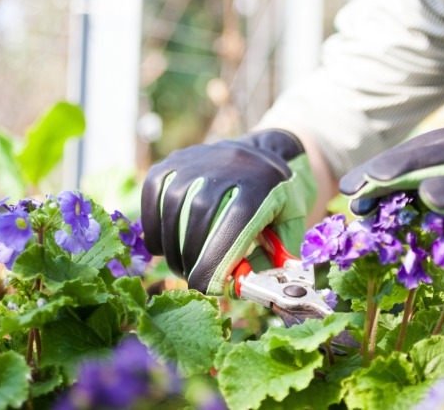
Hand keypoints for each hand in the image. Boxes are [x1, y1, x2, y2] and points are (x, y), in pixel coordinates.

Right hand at [141, 129, 315, 293]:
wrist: (266, 154)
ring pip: (173, 203)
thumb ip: (273, 259)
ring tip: (179, 265)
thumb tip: (240, 288)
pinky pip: (155, 190)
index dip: (217, 258)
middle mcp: (229, 165)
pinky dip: (152, 222)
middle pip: (200, 213)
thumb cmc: (280, 200)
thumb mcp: (291, 225)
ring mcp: (200, 158)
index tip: (206, 287)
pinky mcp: (177, 159)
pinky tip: (161, 245)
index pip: (236, 221)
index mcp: (263, 184)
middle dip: (192, 255)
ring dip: (170, 243)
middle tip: (193, 279)